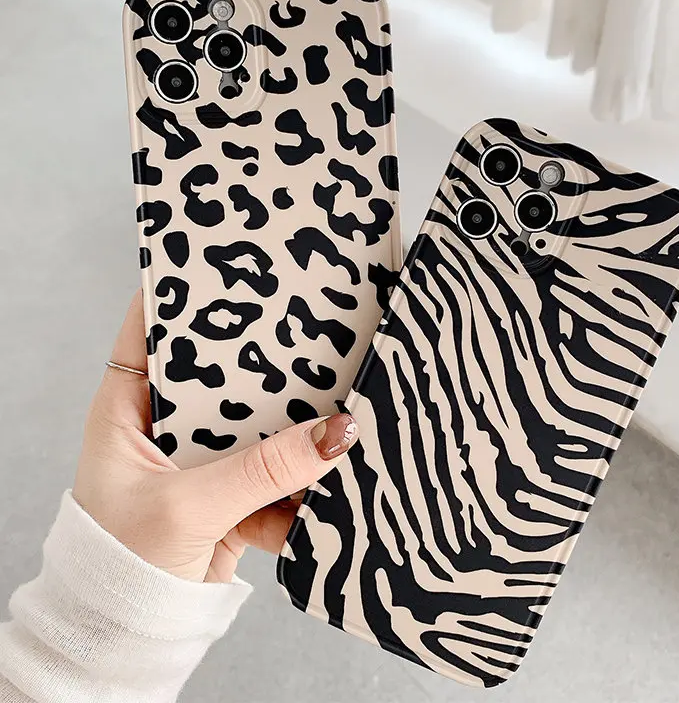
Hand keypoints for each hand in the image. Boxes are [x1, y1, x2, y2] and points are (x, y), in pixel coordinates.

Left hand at [73, 291, 357, 582]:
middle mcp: (168, 425)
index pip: (153, 331)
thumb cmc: (122, 562)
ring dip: (293, 420)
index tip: (230, 262)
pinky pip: (278, 469)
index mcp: (129, 408)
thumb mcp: (189, 505)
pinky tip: (331, 464)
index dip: (186, 295)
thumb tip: (337, 433)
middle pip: (222, 371)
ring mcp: (205, 459)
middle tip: (307, 321)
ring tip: (337, 390)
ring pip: (259, 420)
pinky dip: (302, 475)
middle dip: (263, 358)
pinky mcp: (235, 493)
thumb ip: (263, 469)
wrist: (132, 633)